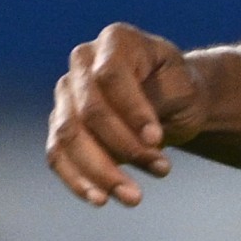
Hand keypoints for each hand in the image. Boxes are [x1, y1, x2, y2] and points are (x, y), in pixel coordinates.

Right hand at [47, 22, 204, 206]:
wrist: (171, 101)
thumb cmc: (179, 88)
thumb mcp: (183, 86)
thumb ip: (159, 101)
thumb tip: (143, 137)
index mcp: (115, 41)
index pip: (111, 75)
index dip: (132, 110)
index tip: (157, 139)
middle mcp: (82, 63)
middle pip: (88, 110)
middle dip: (123, 146)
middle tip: (162, 171)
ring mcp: (66, 94)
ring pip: (69, 136)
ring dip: (101, 171)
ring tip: (134, 197)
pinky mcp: (60, 126)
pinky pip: (57, 155)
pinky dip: (76, 179)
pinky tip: (100, 199)